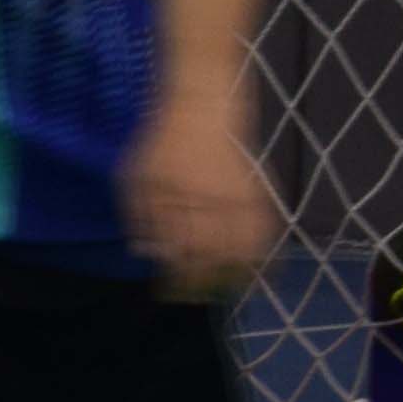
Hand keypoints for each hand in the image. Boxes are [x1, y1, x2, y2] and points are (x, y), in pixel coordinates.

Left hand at [124, 100, 278, 300]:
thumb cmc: (162, 145)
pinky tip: (261, 268)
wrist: (203, 108)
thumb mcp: (135, 178)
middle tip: (193, 293)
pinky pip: (267, 229)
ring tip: (227, 288)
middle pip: (214, 258)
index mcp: (180, 204)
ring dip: (238, 273)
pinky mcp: (259, 192)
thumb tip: (147, 254)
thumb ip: (139, 217)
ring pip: (246, 249)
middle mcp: (214, 206)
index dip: (176, 279)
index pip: (182, 255)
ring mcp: (240, 199)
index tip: (167, 291)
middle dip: (203, 281)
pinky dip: (266, 251)